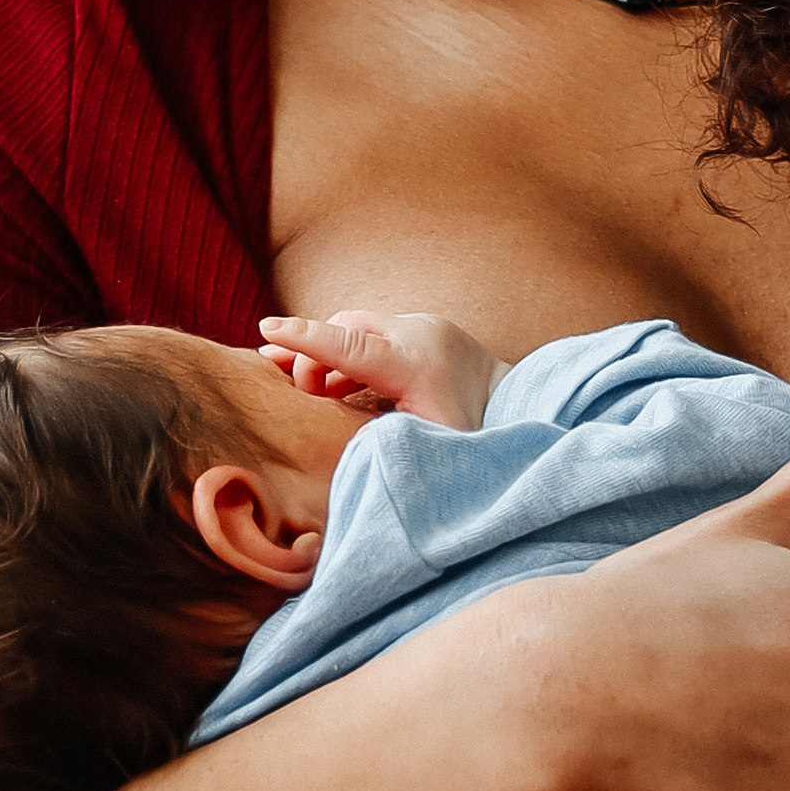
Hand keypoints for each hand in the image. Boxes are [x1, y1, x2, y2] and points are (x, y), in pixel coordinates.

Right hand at [261, 310, 504, 431]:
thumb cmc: (478, 436)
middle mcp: (416, 334)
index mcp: (415, 366)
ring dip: (330, 357)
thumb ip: (387, 448)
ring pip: (357, 328)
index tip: (267, 328)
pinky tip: (333, 384)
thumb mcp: (432, 450)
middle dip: (313, 355)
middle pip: (345, 329)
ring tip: (307, 390)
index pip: (351, 345)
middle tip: (297, 393)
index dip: (306, 339)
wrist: (522, 403)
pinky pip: (373, 333)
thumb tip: (341, 465)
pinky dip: (349, 355)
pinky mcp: (421, 327)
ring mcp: (421, 325)